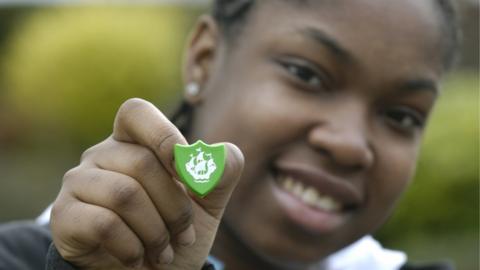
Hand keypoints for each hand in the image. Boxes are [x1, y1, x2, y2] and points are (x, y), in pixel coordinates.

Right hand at [50, 98, 243, 269]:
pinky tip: (137, 258)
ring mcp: (79, 182)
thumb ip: (220, 172)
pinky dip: (132, 247)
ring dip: (156, 231)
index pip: (136, 112)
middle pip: (142, 162)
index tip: (188, 175)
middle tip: (184, 236)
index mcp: (134, 143)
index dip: (164, 137)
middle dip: (175, 207)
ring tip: (163, 252)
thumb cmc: (175, 231)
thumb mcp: (207, 202)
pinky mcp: (64, 215)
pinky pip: (104, 223)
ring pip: (125, 194)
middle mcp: (102, 155)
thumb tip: (221, 153)